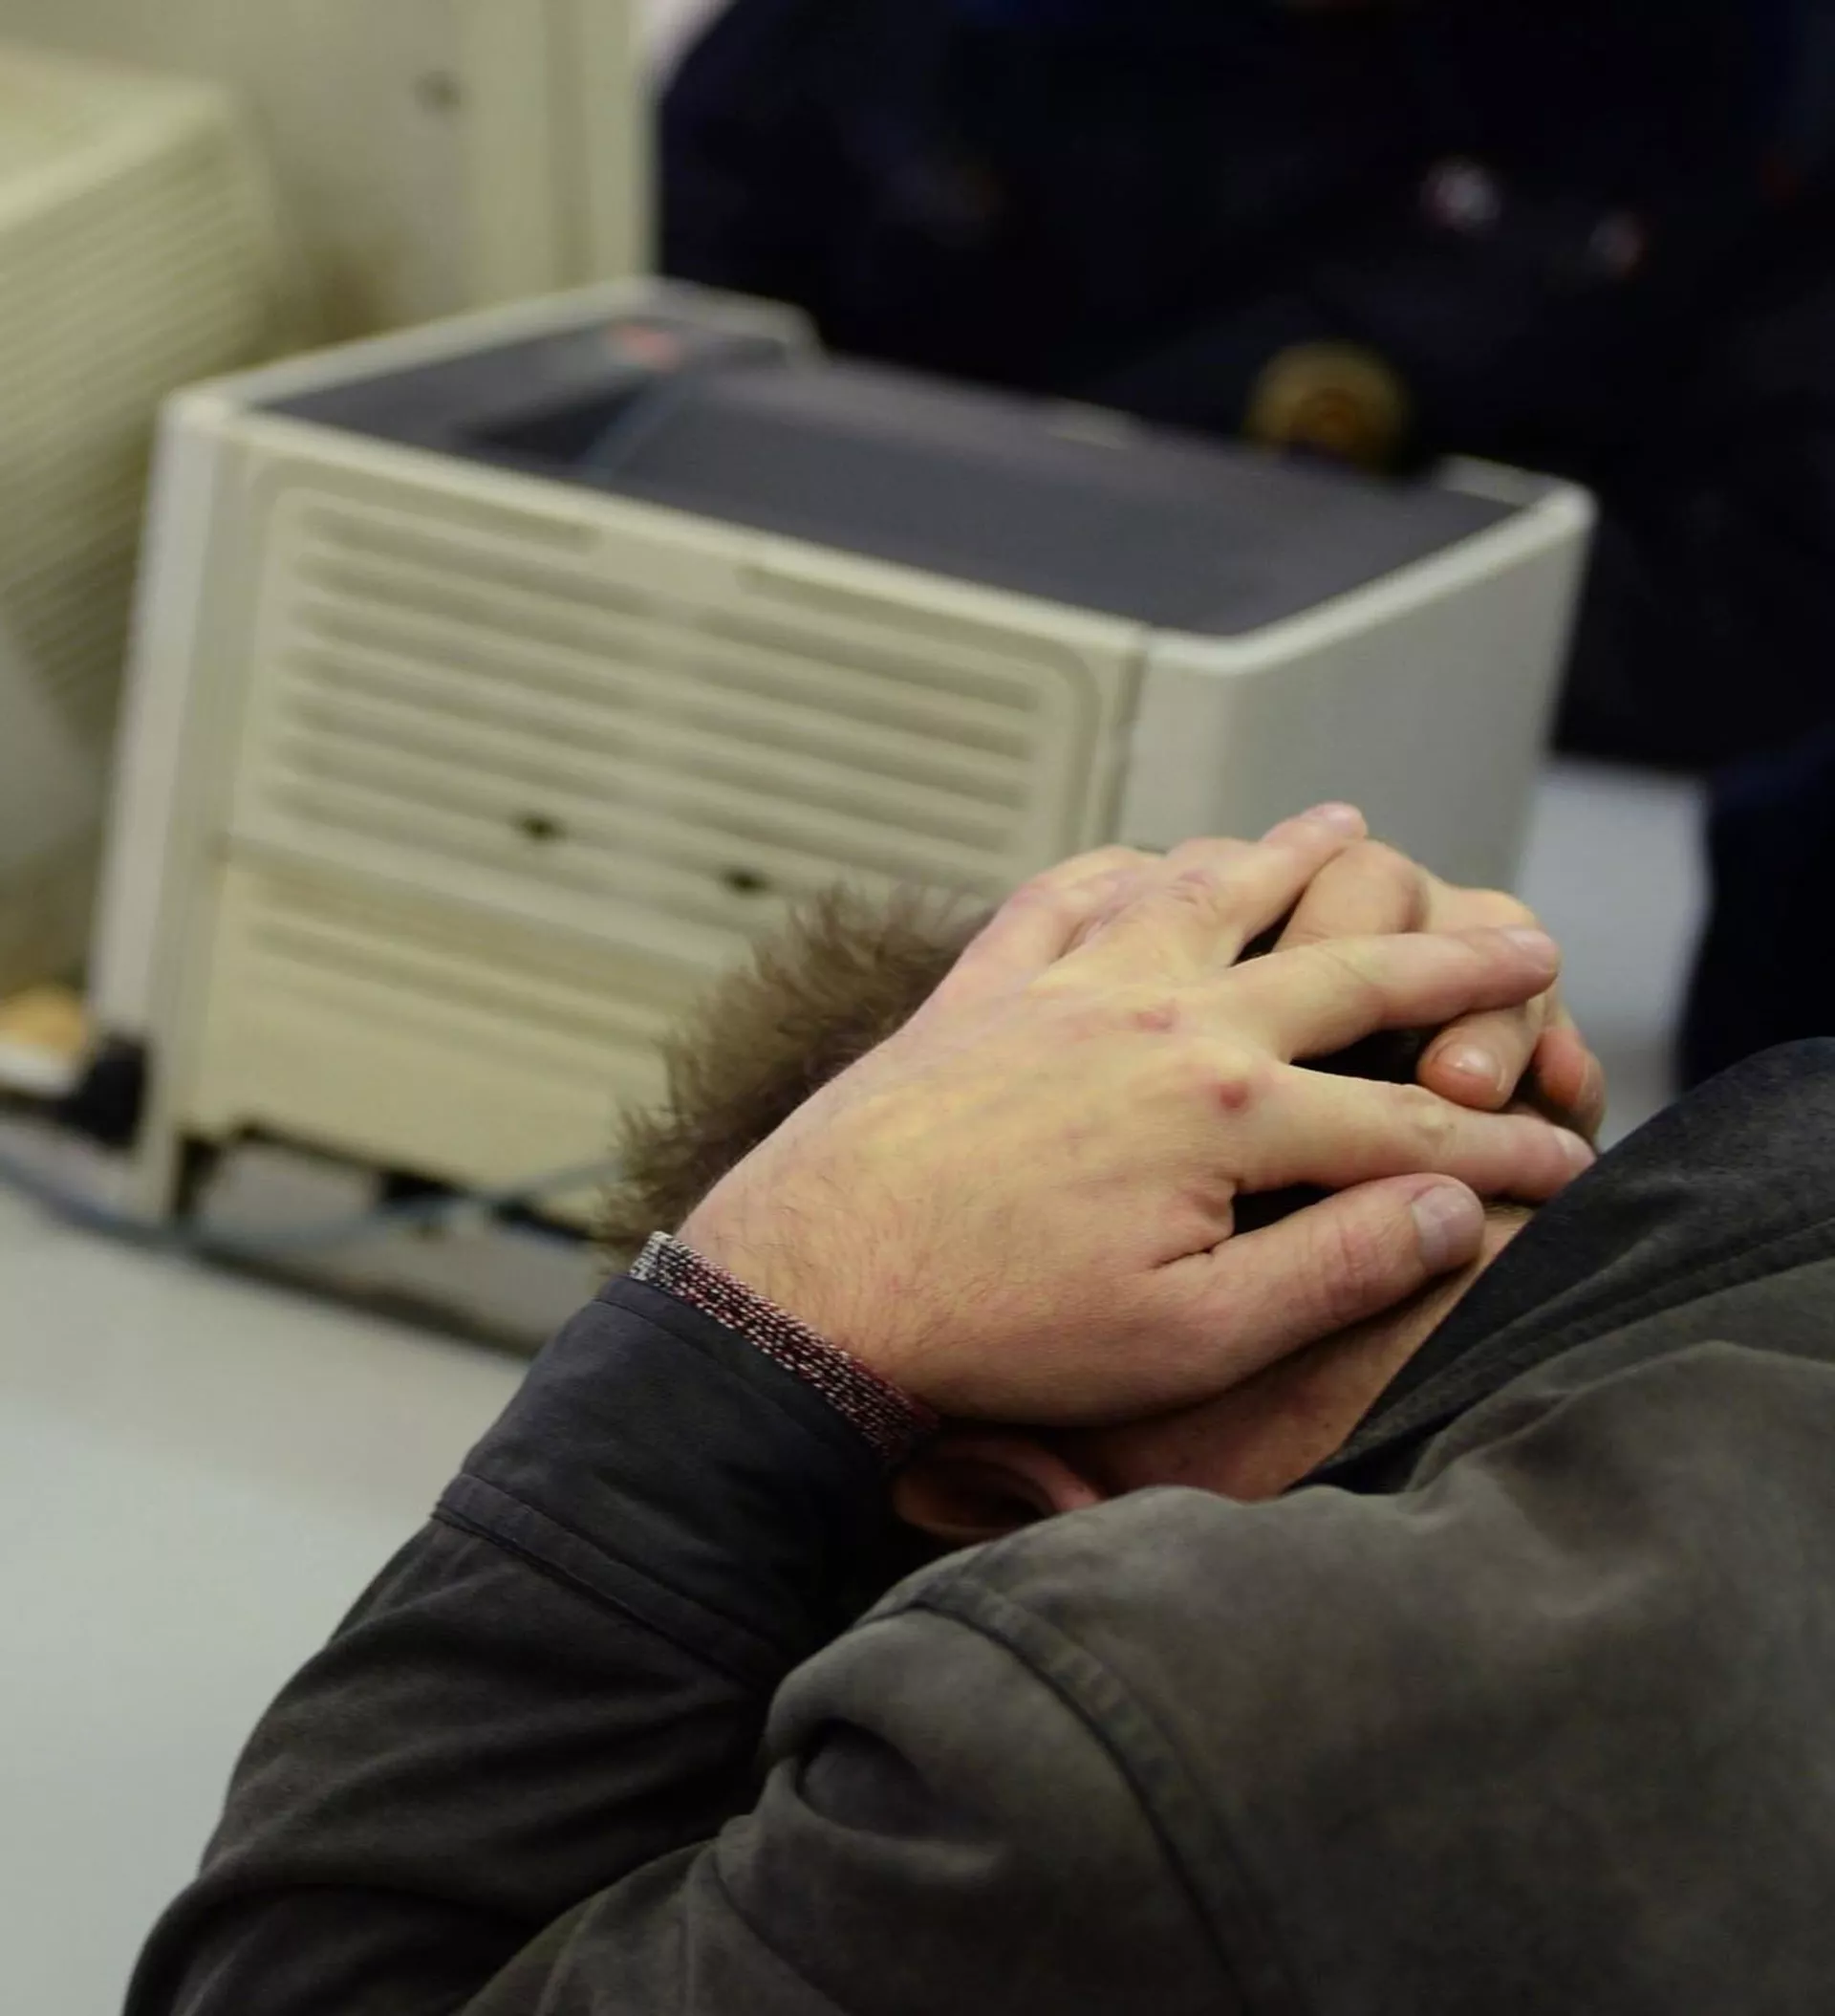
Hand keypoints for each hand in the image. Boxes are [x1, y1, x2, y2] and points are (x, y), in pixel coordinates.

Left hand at [680, 808, 1594, 1424]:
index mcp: (1229, 1111)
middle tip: (1529, 942)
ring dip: (1295, 858)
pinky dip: (1124, 864)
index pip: (1408, 1124)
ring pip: (1212, 892)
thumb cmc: (1000, 1330)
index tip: (1567, 1163)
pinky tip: (1149, 858)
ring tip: (1355, 828)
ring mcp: (1071, 985)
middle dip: (1454, 963)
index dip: (1501, 1150)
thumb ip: (1334, 1266)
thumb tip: (1451, 1212)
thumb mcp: (1190, 1338)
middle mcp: (1165, 1018)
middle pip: (1347, 971)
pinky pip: (1069, 891)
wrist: (810, 1285)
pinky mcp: (988, 984)